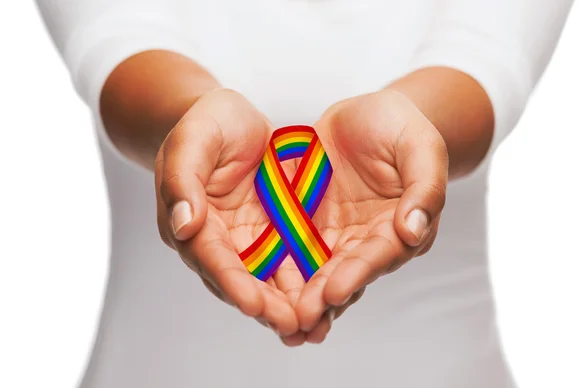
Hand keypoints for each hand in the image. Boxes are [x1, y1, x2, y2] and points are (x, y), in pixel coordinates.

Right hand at [154, 89, 303, 335]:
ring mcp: (247, 239)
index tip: (253, 304)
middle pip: (240, 279)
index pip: (210, 257)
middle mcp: (218, 239)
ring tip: (313, 326)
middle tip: (292, 326)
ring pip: (266, 279)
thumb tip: (183, 225)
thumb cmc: (207, 123)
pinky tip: (328, 300)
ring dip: (287, 304)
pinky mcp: (274, 234)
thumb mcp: (194, 139)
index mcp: (192, 220)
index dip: (231, 281)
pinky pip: (290, 262)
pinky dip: (306, 282)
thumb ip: (183, 179)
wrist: (233, 119)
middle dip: (264, 305)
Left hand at [295, 90, 448, 339]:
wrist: (365, 114)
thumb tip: (414, 231)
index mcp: (400, 226)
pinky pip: (292, 250)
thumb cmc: (399, 125)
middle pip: (346, 273)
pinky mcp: (309, 225)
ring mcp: (337, 234)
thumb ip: (425, 187)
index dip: (358, 273)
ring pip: (317, 271)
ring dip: (299, 297)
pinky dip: (280, 273)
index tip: (334, 291)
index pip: (379, 254)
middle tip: (299, 320)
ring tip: (279, 322)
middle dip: (323, 298)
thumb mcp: (420, 146)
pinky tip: (260, 290)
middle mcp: (368, 239)